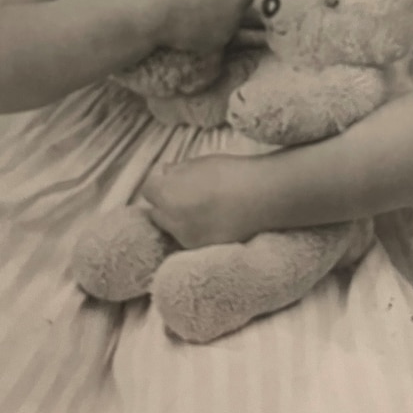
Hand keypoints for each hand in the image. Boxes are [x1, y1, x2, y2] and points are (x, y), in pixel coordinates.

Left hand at [141, 154, 264, 248]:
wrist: (264, 197)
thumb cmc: (232, 173)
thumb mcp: (198, 162)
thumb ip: (176, 170)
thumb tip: (165, 174)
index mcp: (168, 195)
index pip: (148, 190)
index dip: (159, 182)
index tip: (172, 177)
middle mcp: (172, 221)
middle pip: (156, 212)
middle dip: (165, 203)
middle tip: (185, 193)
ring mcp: (187, 238)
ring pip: (172, 228)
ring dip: (178, 219)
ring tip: (201, 208)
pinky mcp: (203, 249)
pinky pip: (188, 239)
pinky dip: (194, 230)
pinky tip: (212, 220)